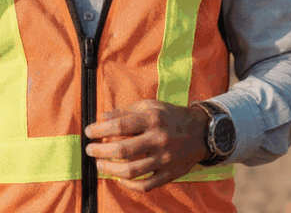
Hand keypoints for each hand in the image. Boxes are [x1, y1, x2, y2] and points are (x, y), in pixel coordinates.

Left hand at [84, 100, 210, 191]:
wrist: (201, 131)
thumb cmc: (170, 117)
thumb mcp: (149, 106)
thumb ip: (124, 111)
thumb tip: (101, 118)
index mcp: (152, 119)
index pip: (119, 125)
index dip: (99, 129)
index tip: (89, 132)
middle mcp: (158, 139)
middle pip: (122, 150)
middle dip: (100, 151)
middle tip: (90, 150)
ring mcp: (165, 159)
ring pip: (131, 170)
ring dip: (110, 169)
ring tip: (100, 164)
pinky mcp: (170, 174)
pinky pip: (146, 185)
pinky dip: (129, 184)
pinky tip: (120, 178)